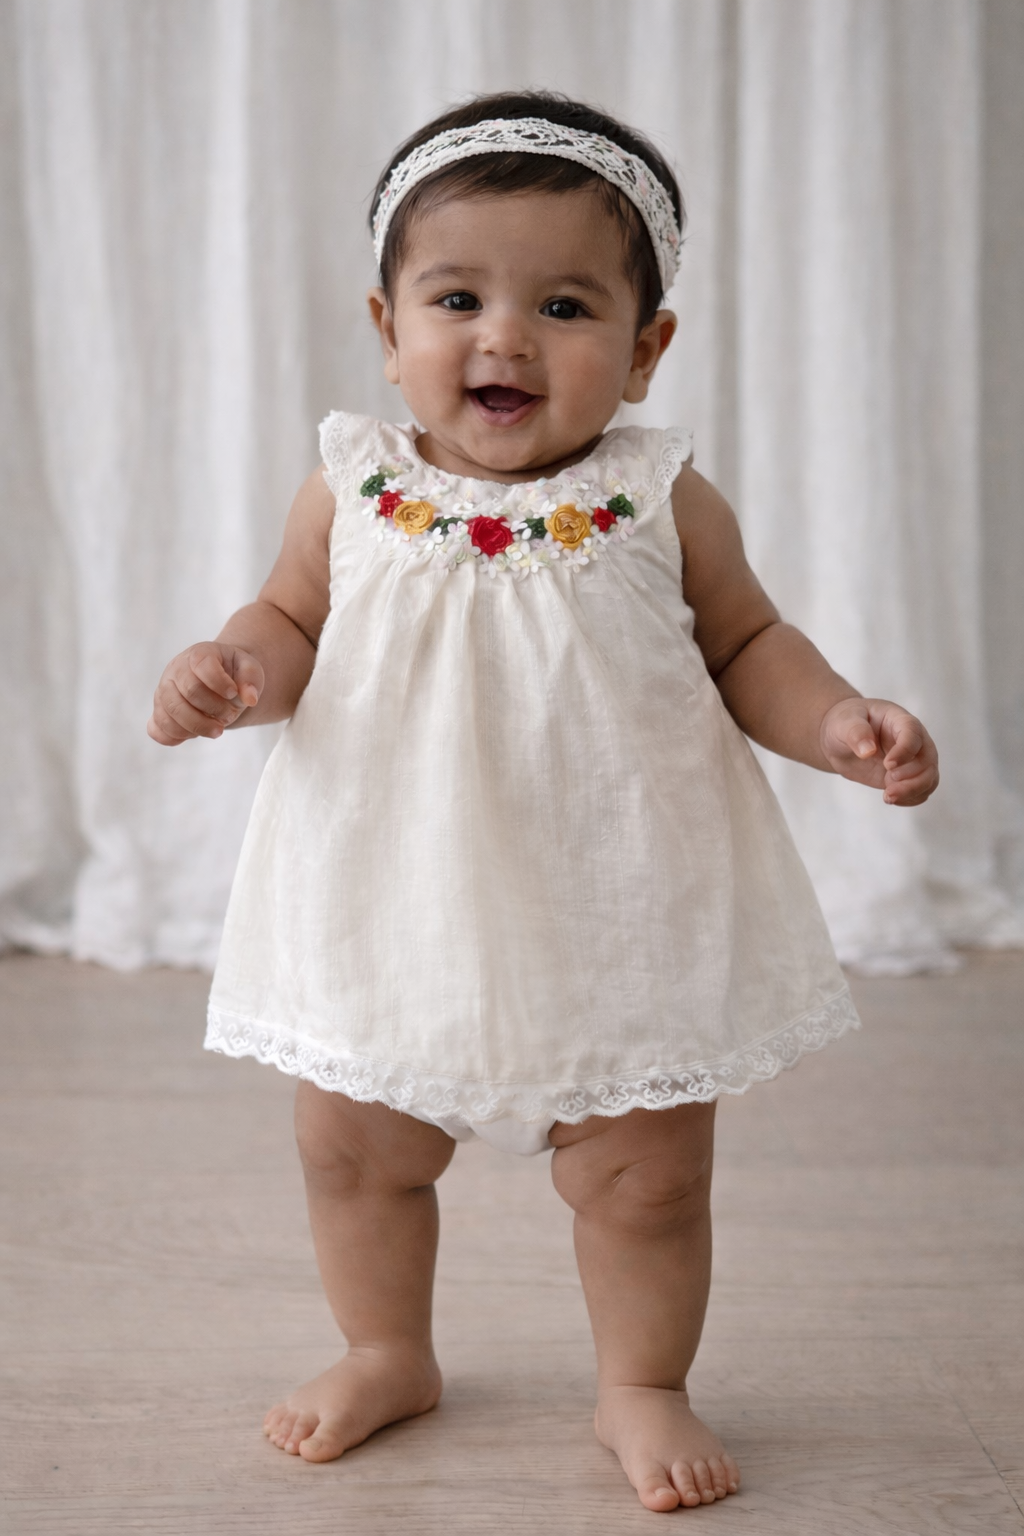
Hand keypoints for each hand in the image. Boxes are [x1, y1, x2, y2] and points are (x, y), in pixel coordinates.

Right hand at [147, 642, 263, 745]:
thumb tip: (250, 699)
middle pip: (188, 692)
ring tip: (217, 730)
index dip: (219, 682)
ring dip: (197, 727)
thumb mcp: (249, 669)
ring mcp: (163, 691)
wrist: (218, 681)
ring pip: (170, 713)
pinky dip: (175, 736)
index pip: (203, 665)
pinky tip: (194, 734)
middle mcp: (175, 670)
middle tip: (229, 715)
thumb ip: (252, 679)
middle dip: (213, 709)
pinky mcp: (159, 711)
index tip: (233, 693)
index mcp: (199, 654)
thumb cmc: (232, 674)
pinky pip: (157, 728)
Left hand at [819, 697, 938, 805]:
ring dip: (912, 791)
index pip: (913, 733)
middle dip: (911, 778)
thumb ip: (855, 733)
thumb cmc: (845, 725)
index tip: (888, 765)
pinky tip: (891, 798)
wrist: (841, 742)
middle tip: (887, 785)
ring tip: (888, 796)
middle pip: (928, 759)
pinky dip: (911, 798)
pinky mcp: (908, 777)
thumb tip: (868, 751)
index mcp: (899, 720)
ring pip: (929, 778)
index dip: (905, 751)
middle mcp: (913, 739)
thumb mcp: (844, 723)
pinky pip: (922, 790)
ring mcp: (913, 759)